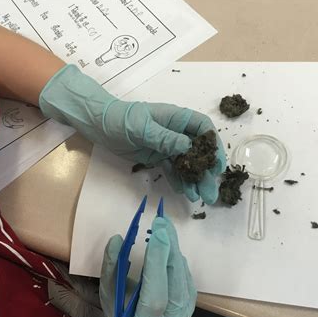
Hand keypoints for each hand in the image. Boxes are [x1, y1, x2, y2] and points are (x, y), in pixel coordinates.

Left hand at [39, 64, 225, 203]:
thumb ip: (165, 137)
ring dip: (194, 180)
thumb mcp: (142, 126)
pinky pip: (172, 170)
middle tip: (211, 192)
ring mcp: (167, 145)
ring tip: (199, 198)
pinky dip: (179, 181)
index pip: (203, 129)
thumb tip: (187, 147)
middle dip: (206, 171)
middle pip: (198, 150)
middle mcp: (176, 132)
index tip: (217, 165)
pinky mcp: (158, 157)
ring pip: (186, 163)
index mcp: (176, 118)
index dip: (213, 146)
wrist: (100, 124)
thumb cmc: (122, 119)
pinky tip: (184, 193)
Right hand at [99, 216, 196, 316]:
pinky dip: (174, 253)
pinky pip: (184, 271)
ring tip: (163, 225)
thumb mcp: (109, 293)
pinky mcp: (191, 298)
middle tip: (161, 221)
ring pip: (182, 273)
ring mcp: (186, 309)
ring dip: (173, 246)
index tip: (157, 233)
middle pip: (174, 280)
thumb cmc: (121, 313)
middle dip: (168, 248)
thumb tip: (117, 238)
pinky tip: (167, 240)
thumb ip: (111, 268)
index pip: (155, 295)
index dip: (156, 264)